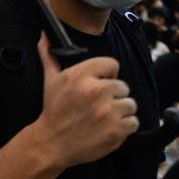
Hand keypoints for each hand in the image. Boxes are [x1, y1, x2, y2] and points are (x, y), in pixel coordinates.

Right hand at [30, 33, 138, 169]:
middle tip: (98, 104)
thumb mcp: (50, 80)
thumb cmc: (53, 110)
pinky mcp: (117, 131)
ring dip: (121, 111)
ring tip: (104, 116)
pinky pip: (134, 122)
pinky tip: (109, 127)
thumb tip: (44, 35)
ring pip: (130, 104)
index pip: (112, 64)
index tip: (98, 84)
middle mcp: (96, 91)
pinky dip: (125, 126)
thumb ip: (49, 56)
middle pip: (123, 86)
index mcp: (81, 76)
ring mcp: (108, 112)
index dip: (107, 75)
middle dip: (113, 95)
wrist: (51, 143)